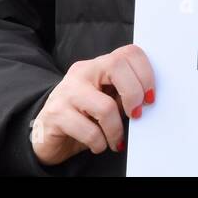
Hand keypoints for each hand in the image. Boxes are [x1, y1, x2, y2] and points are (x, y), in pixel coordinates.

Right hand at [30, 43, 155, 166]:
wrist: (47, 135)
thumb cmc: (84, 117)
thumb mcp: (109, 101)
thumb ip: (125, 94)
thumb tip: (149, 100)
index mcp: (99, 65)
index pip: (129, 53)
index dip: (146, 74)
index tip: (150, 98)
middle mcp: (82, 72)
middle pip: (117, 66)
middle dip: (134, 94)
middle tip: (136, 116)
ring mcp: (66, 91)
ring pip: (105, 106)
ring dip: (116, 130)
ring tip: (116, 140)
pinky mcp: (55, 114)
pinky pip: (89, 131)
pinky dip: (99, 143)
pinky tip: (98, 145)